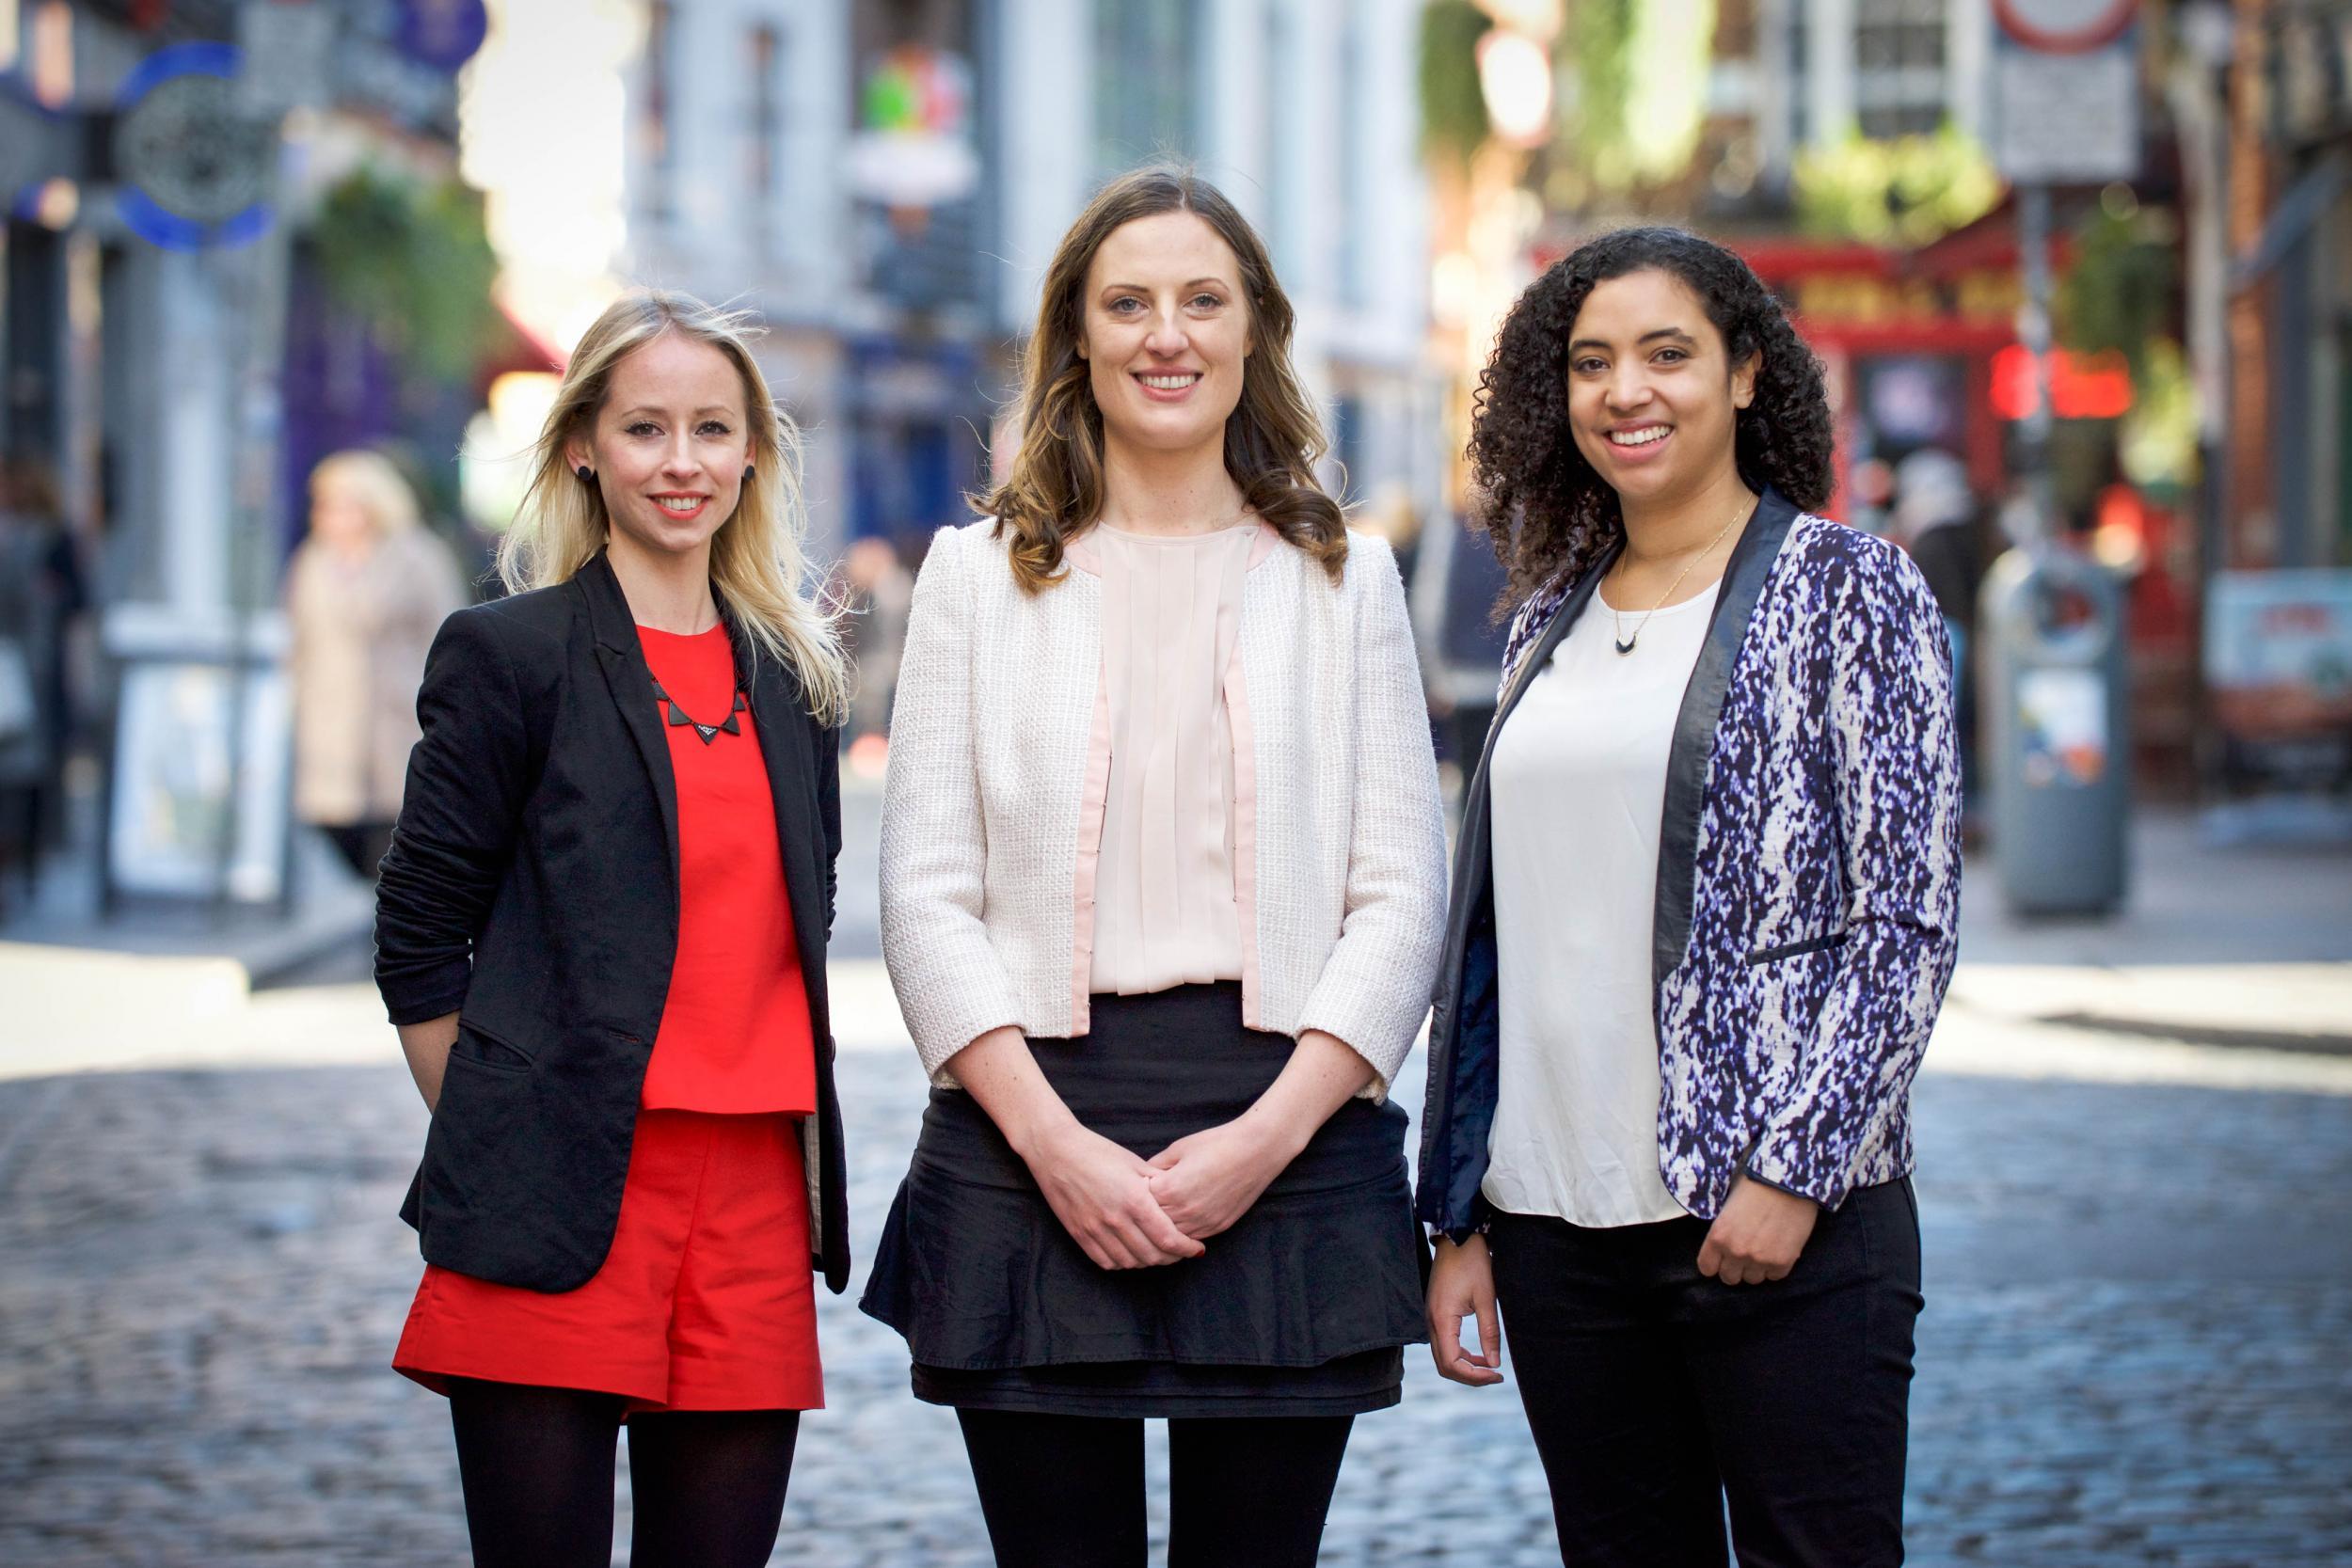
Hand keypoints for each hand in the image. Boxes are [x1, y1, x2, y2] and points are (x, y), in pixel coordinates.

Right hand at [1026, 1120, 1205, 1270]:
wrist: (1056, 1151)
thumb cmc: (1097, 1151)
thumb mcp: (1134, 1162)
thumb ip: (1159, 1184)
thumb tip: (1181, 1198)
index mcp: (1135, 1200)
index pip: (1168, 1238)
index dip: (1187, 1248)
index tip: (1196, 1248)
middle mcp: (1116, 1219)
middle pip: (1152, 1255)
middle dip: (1172, 1257)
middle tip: (1181, 1251)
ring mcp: (1095, 1230)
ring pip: (1131, 1262)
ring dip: (1148, 1262)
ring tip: (1158, 1253)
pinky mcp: (1080, 1235)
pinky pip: (1106, 1261)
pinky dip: (1123, 1263)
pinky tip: (1131, 1254)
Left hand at [1145, 1118, 1292, 1240]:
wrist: (1256, 1150)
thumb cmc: (1217, 1144)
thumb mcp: (1179, 1149)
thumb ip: (1156, 1165)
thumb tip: (1141, 1177)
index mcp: (1170, 1189)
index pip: (1140, 1202)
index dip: (1137, 1193)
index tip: (1138, 1186)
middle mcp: (1184, 1211)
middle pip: (1153, 1223)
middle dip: (1147, 1214)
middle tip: (1145, 1205)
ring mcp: (1202, 1222)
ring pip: (1171, 1237)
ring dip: (1164, 1227)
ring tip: (1160, 1215)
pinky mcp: (1217, 1227)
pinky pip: (1191, 1238)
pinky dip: (1182, 1232)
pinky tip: (1180, 1220)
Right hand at [1428, 1234, 1503, 1386]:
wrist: (1458, 1236)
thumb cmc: (1473, 1262)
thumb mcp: (1486, 1297)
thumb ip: (1489, 1332)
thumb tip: (1494, 1363)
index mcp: (1442, 1318)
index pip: (1452, 1363)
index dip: (1474, 1376)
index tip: (1497, 1375)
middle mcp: (1431, 1321)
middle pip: (1444, 1365)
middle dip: (1469, 1376)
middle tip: (1495, 1376)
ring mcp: (1431, 1317)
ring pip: (1442, 1357)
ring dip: (1464, 1367)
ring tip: (1489, 1367)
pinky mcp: (1435, 1313)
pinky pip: (1443, 1344)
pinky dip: (1459, 1355)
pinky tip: (1477, 1354)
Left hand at [1696, 1175, 1818, 1284]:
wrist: (1788, 1181)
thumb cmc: (1755, 1185)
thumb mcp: (1727, 1206)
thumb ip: (1722, 1230)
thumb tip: (1721, 1246)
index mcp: (1717, 1236)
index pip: (1707, 1268)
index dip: (1715, 1263)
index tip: (1722, 1258)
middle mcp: (1736, 1251)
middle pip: (1729, 1278)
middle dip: (1735, 1267)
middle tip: (1745, 1253)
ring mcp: (1759, 1259)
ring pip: (1752, 1280)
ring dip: (1756, 1268)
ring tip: (1763, 1249)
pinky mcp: (1782, 1262)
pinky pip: (1774, 1276)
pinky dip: (1775, 1267)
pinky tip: (1778, 1249)